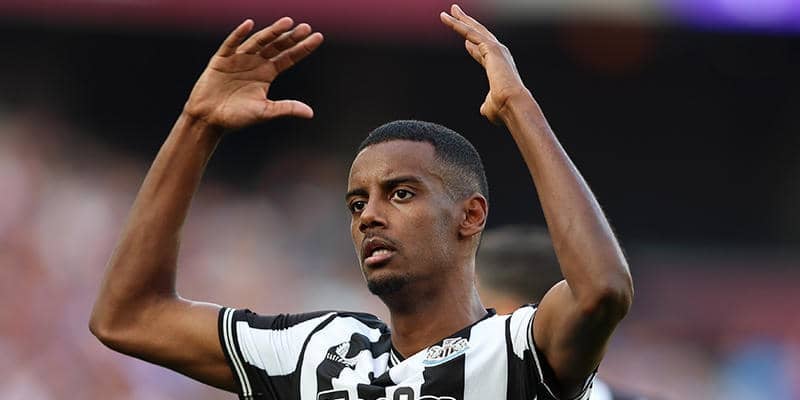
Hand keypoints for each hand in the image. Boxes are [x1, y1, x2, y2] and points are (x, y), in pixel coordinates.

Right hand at [183, 18, 322, 130]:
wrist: (209, 119)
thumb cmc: (237, 117)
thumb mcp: (265, 112)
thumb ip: (286, 108)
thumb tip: (310, 113)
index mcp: (267, 73)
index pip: (288, 57)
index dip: (302, 48)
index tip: (317, 37)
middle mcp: (255, 63)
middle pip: (276, 46)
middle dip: (291, 37)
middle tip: (306, 27)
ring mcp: (239, 59)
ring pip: (258, 42)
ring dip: (272, 32)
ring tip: (287, 22)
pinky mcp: (221, 60)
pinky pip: (231, 45)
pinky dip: (239, 35)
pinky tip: (249, 24)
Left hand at [440, 5, 529, 124]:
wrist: (512, 104)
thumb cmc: (504, 109)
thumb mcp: (491, 107)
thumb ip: (487, 105)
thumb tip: (484, 110)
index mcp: (498, 67)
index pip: (483, 53)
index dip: (473, 48)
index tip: (465, 43)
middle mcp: (499, 54)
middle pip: (479, 35)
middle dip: (467, 24)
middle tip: (456, 13)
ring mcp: (496, 49)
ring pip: (474, 30)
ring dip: (460, 19)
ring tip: (449, 10)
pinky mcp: (490, 47)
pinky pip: (469, 32)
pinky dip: (457, 25)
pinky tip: (447, 18)